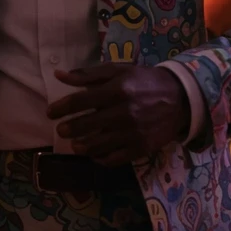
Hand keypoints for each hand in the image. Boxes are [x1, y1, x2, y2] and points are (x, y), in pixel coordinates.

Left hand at [46, 64, 189, 165]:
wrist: (180, 99)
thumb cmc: (144, 81)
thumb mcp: (119, 71)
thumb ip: (88, 74)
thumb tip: (60, 76)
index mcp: (118, 89)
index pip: (81, 101)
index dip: (62, 108)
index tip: (51, 113)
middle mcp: (124, 112)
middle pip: (86, 125)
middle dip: (68, 129)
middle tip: (61, 131)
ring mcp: (132, 133)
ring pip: (97, 145)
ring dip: (81, 146)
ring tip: (76, 144)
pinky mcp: (140, 148)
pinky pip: (113, 159)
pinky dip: (100, 158)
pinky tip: (95, 154)